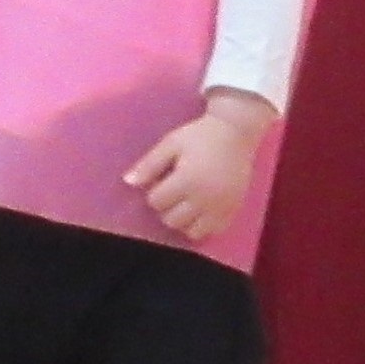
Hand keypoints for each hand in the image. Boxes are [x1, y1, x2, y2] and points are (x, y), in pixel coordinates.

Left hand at [123, 90, 275, 242]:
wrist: (237, 132)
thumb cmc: (200, 135)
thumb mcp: (171, 143)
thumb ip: (150, 164)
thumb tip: (128, 182)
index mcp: (186, 180)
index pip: (156, 202)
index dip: (155, 191)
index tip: (164, 179)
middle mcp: (204, 198)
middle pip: (171, 220)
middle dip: (167, 207)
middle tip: (175, 190)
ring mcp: (220, 207)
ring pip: (191, 231)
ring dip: (184, 220)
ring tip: (187, 203)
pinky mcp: (233, 209)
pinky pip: (213, 231)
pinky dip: (204, 225)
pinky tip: (202, 210)